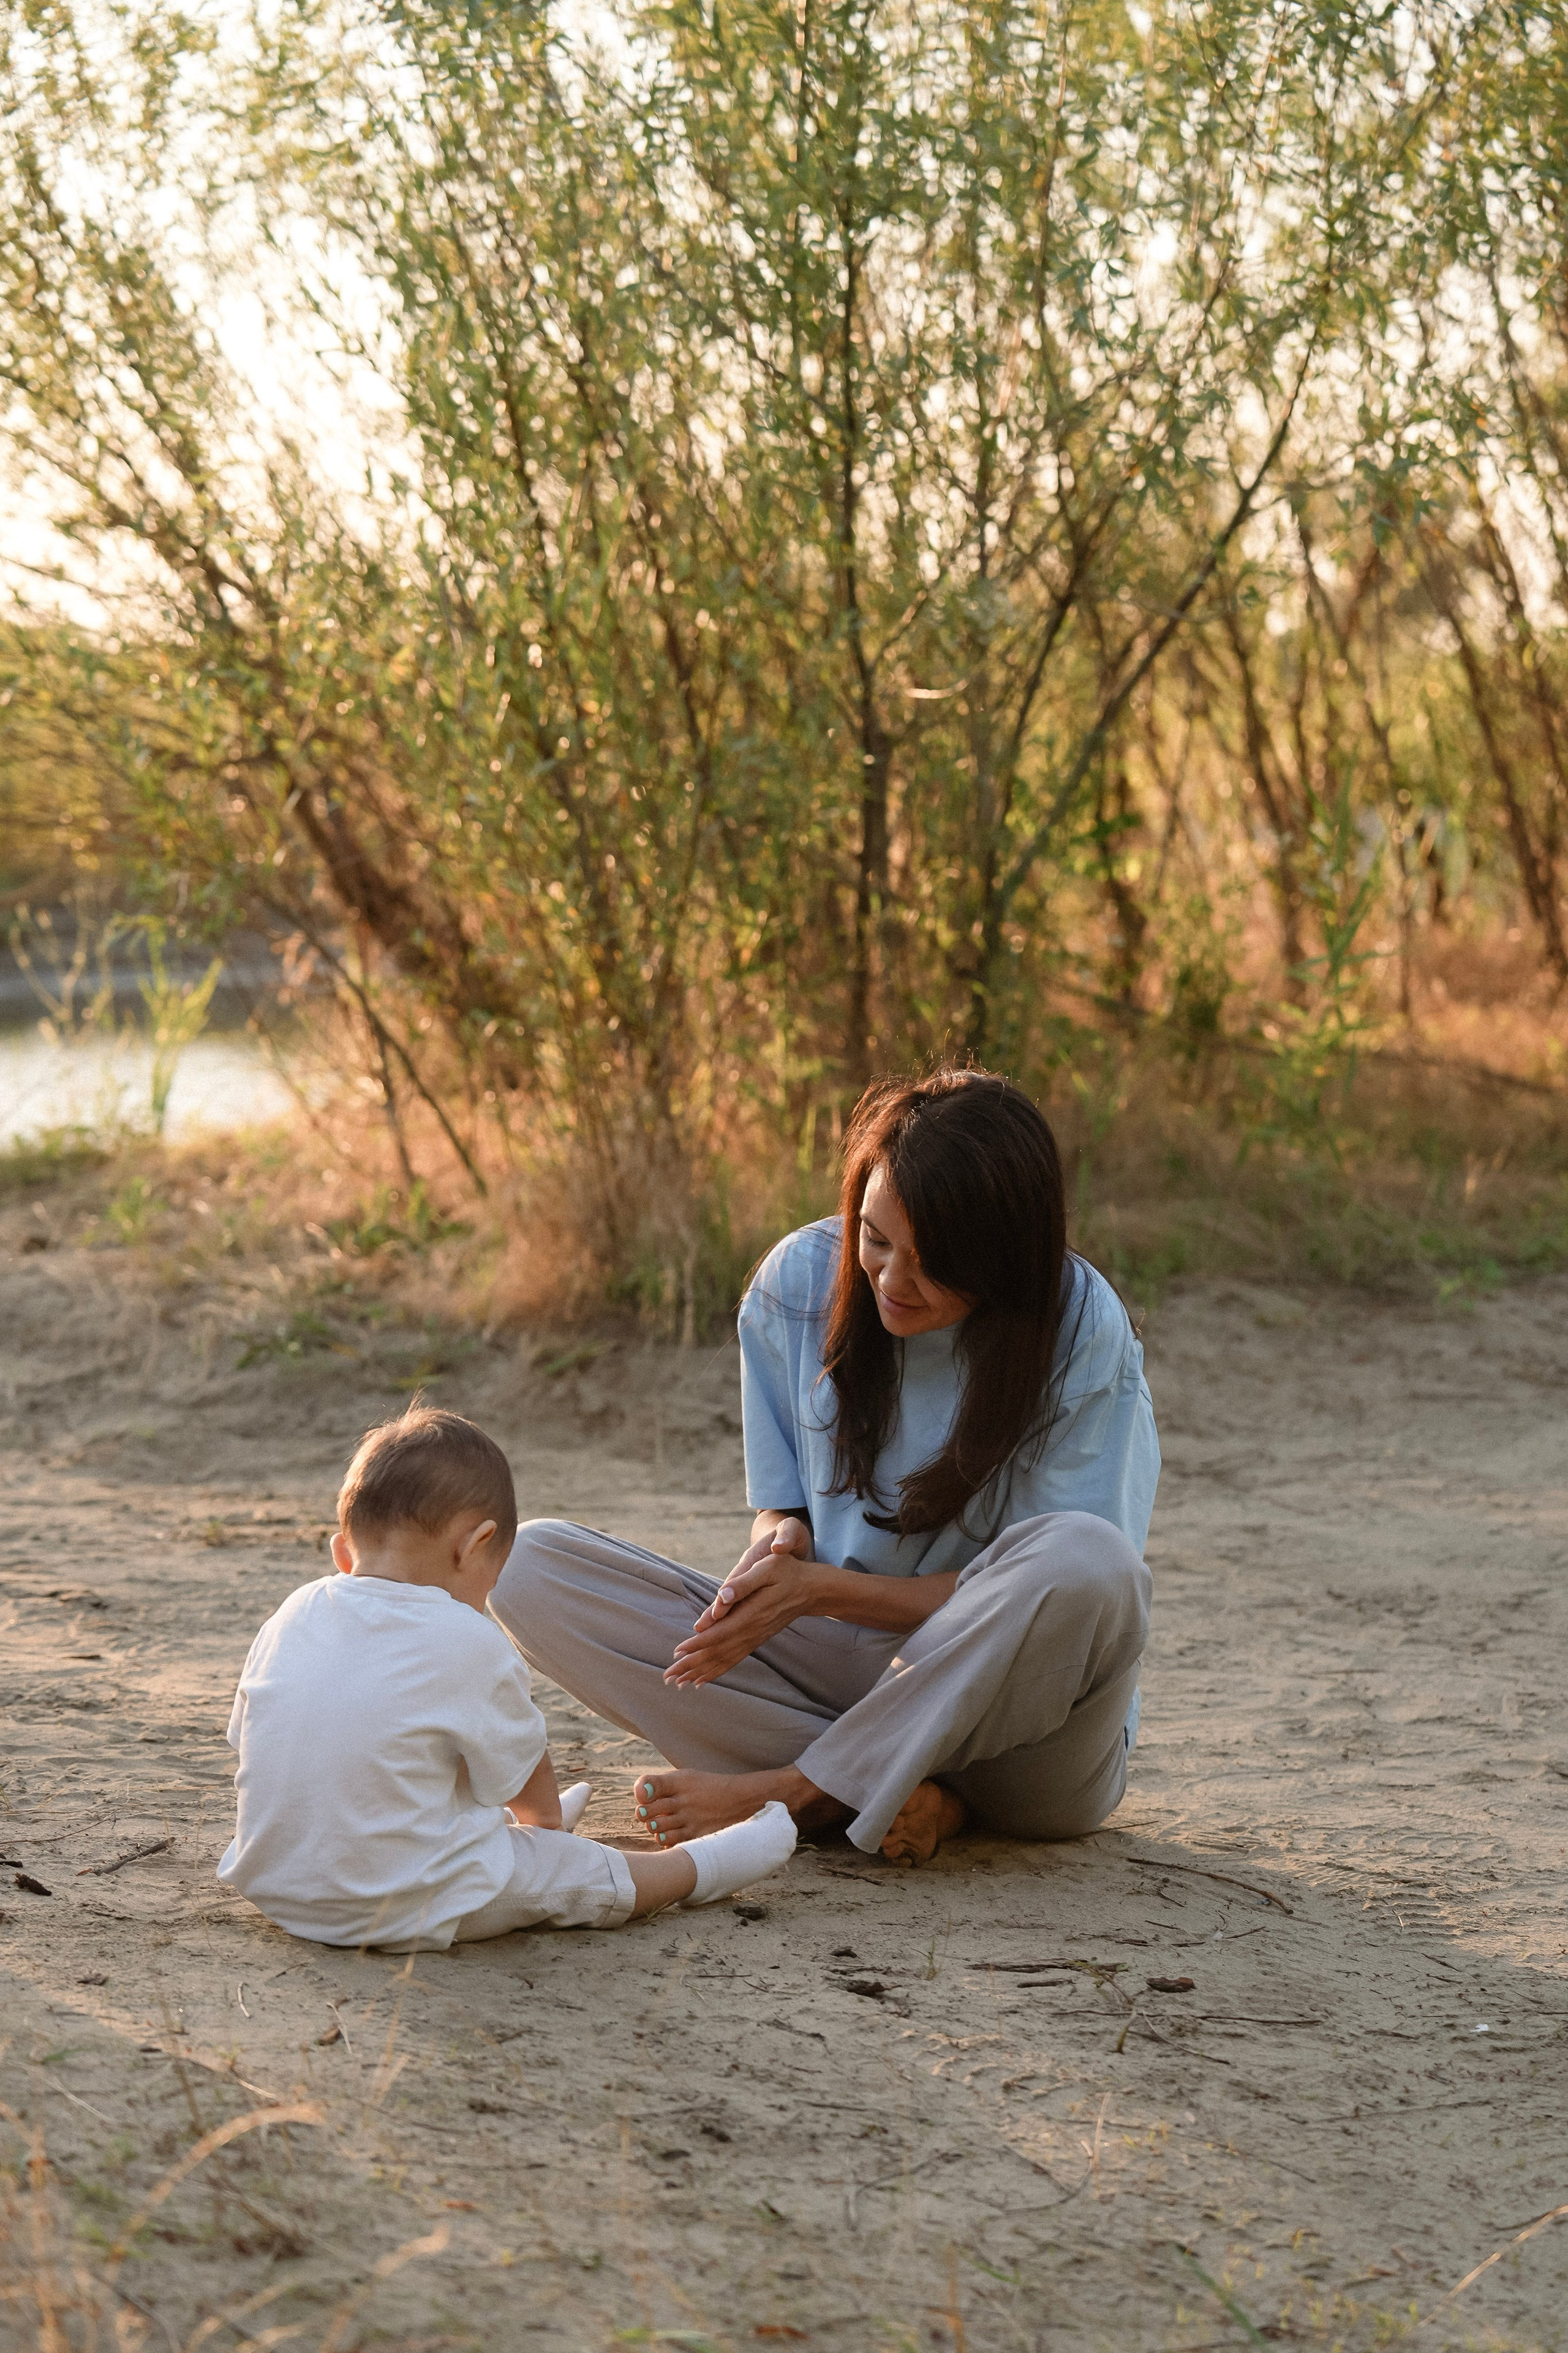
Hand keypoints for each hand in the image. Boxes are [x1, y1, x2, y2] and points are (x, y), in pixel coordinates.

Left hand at [664, 1519, 821, 1687]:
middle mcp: (752, 1632)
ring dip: (700, 1672)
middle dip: (691, 1665)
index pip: (719, 1634)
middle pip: (717, 1652)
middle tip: (668, 1677)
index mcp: (751, 1615)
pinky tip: (702, 1679)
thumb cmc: (787, 1572)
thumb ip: (744, 1583)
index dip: (697, 1644)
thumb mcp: (768, 1568)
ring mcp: (755, 1638)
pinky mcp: (756, 1639)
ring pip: (724, 1660)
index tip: (677, 1652)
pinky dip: (716, 1671)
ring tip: (678, 1683)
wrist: (811, 1590)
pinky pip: (734, 1659)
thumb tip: (722, 1595)